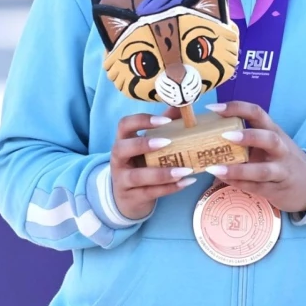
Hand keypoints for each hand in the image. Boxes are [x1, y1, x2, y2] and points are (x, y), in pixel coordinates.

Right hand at [110, 106, 194, 220]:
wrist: (127, 198)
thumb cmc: (141, 165)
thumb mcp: (148, 146)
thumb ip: (163, 127)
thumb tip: (182, 107)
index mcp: (123, 141)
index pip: (124, 124)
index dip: (142, 121)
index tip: (164, 121)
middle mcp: (118, 159)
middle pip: (122, 148)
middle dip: (144, 144)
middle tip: (168, 142)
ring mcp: (122, 180)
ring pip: (138, 176)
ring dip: (163, 173)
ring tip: (186, 169)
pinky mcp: (132, 197)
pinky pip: (150, 193)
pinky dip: (170, 188)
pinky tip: (186, 182)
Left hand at [204, 102, 305, 213]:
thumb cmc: (280, 159)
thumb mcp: (269, 144)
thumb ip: (246, 138)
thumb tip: (209, 136)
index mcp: (274, 131)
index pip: (257, 113)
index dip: (237, 108)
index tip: (214, 108)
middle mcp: (280, 149)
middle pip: (269, 139)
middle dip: (248, 136)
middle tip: (224, 135)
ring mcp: (280, 171)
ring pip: (262, 170)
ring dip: (238, 169)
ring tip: (215, 169)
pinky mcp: (276, 189)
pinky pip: (256, 187)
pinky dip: (238, 184)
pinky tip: (222, 181)